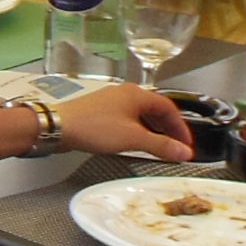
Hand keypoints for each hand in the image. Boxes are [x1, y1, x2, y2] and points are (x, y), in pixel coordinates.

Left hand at [55, 85, 194, 162]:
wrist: (59, 127)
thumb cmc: (94, 128)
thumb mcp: (133, 139)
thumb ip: (161, 146)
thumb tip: (185, 152)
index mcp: (136, 94)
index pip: (168, 108)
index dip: (180, 127)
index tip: (186, 143)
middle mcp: (124, 93)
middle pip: (155, 109)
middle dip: (168, 127)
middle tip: (175, 145)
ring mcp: (110, 101)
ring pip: (140, 113)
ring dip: (153, 129)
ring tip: (159, 145)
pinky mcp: (99, 110)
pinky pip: (126, 118)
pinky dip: (137, 129)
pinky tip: (135, 141)